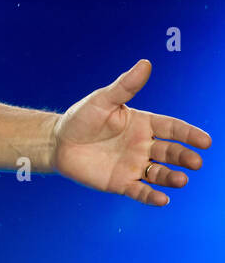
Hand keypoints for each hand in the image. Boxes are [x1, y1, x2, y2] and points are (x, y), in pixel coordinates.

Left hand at [52, 59, 210, 206]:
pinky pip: (140, 191)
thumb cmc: (81, 118)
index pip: (172, 128)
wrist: (57, 142)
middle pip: (171, 152)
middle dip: (185, 157)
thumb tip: (145, 63)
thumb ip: (125, 86)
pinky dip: (152, 196)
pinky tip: (162, 199)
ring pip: (160, 173)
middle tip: (195, 162)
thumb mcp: (102, 100)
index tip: (205, 141)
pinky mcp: (120, 182)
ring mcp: (133, 165)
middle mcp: (143, 146)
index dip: (189, 134)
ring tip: (180, 180)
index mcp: (143, 124)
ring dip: (172, 177)